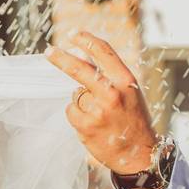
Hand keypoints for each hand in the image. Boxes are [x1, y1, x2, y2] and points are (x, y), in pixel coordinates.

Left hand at [45, 32, 156, 174]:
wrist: (139, 154)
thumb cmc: (132, 121)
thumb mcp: (129, 93)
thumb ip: (108, 77)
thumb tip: (81, 59)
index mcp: (126, 81)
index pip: (104, 53)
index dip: (87, 40)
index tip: (74, 34)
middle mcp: (112, 93)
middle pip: (80, 69)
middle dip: (61, 59)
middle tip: (49, 51)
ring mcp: (98, 110)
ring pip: (76, 95)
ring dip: (81, 103)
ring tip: (99, 116)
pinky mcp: (86, 126)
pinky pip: (71, 112)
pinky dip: (77, 117)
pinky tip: (92, 125)